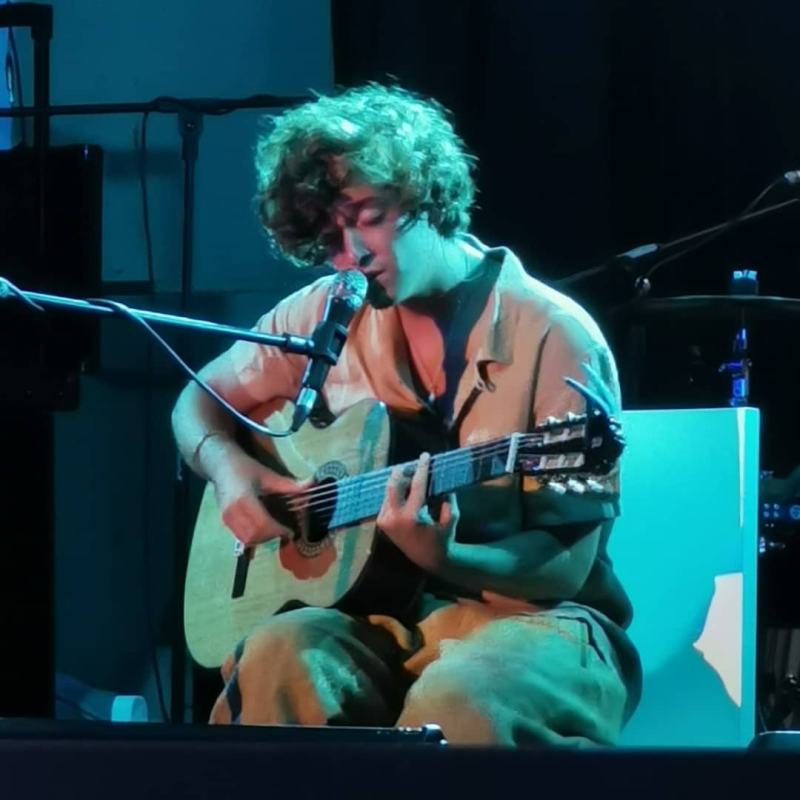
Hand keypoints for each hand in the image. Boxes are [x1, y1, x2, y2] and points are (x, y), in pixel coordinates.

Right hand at [211, 451, 310, 546]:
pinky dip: (254, 537)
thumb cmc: (245, 467)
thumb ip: (289, 484)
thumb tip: (311, 484)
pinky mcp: (224, 521)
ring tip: (274, 529)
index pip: (263, 523)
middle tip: (284, 530)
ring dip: (263, 538)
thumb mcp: (268, 475)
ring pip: (247, 539)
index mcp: (244, 499)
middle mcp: (232, 512)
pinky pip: (241, 536)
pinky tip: (263, 528)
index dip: (278, 530)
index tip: (290, 531)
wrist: (221, 465)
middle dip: (272, 536)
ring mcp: (226, 518)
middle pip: (255, 535)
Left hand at [376, 452, 458, 572]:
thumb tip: (444, 479)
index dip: (422, 468)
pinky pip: (387, 501)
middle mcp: (395, 517)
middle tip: (411, 465)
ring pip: (389, 491)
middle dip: (402, 472)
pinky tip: (404, 489)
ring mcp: (385, 520)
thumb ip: (449, 499)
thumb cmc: (443, 538)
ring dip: (399, 482)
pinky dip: (395, 493)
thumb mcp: (451, 518)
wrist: (428, 559)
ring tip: (410, 475)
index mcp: (412, 516)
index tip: (425, 456)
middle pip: (393, 484)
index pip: (416, 485)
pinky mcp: (382, 522)